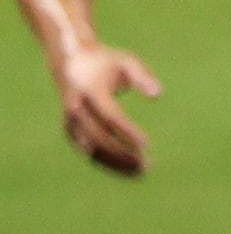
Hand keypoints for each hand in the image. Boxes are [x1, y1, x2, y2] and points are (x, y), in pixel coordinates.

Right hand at [54, 43, 161, 173]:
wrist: (70, 63)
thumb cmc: (105, 63)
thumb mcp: (125, 61)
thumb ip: (142, 76)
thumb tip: (157, 95)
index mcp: (90, 90)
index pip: (109, 115)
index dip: (126, 131)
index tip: (146, 144)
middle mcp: (76, 108)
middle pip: (99, 136)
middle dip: (122, 152)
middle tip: (146, 164)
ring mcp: (70, 121)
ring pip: (91, 149)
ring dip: (114, 162)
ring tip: (140, 171)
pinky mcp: (70, 130)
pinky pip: (87, 151)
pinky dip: (105, 161)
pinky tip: (126, 169)